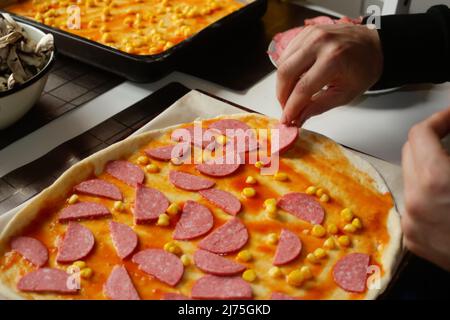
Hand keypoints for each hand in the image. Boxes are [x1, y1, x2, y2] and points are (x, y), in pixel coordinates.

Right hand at [276, 24, 382, 125]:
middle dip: (282, 95)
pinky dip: (286, 69)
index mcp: (333, 59)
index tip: (286, 119)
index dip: (291, 107)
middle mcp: (319, 43)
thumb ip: (319, 106)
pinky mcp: (306, 31)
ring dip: (282, 83)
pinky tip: (293, 79)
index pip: (302, 88)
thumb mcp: (345, 94)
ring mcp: (311, 34)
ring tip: (290, 96)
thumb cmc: (364, 67)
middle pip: (286, 73)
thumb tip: (298, 118)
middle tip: (286, 108)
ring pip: (283, 63)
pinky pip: (287, 53)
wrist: (373, 44)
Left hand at [401, 107, 449, 270]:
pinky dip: (426, 193)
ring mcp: (410, 223)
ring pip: (409, 179)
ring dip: (427, 166)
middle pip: (409, 153)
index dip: (439, 119)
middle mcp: (414, 201)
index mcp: (435, 180)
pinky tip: (447, 196)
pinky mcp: (413, 240)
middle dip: (430, 139)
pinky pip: (413, 205)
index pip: (420, 134)